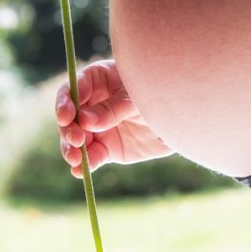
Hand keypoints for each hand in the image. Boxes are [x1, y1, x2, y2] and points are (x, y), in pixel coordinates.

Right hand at [55, 59, 174, 177]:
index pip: (74, 88)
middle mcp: (93, 104)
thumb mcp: (138, 97)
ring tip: (75, 157)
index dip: (66, 102)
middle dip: (68, 128)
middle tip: (76, 138)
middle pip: (69, 116)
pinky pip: (91, 157)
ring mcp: (98, 128)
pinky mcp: (107, 148)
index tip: (67, 115)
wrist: (184, 118)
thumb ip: (113, 109)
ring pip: (75, 139)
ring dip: (70, 149)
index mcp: (99, 80)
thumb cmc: (161, 94)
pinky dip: (84, 165)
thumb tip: (85, 121)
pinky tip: (79, 171)